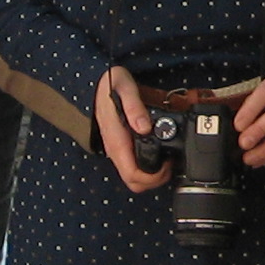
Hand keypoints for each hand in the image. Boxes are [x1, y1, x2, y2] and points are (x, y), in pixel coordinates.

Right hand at [95, 67, 168, 191]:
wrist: (94, 82)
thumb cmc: (109, 84)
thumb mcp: (124, 87)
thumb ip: (134, 107)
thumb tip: (145, 127)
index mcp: (117, 140)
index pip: (133, 175)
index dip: (154, 177)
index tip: (168, 164)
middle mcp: (115, 149)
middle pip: (134, 182)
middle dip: (155, 180)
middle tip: (170, 164)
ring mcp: (116, 150)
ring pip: (133, 176)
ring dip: (152, 175)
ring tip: (167, 158)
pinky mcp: (119, 146)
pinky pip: (132, 166)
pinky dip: (147, 166)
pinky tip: (158, 152)